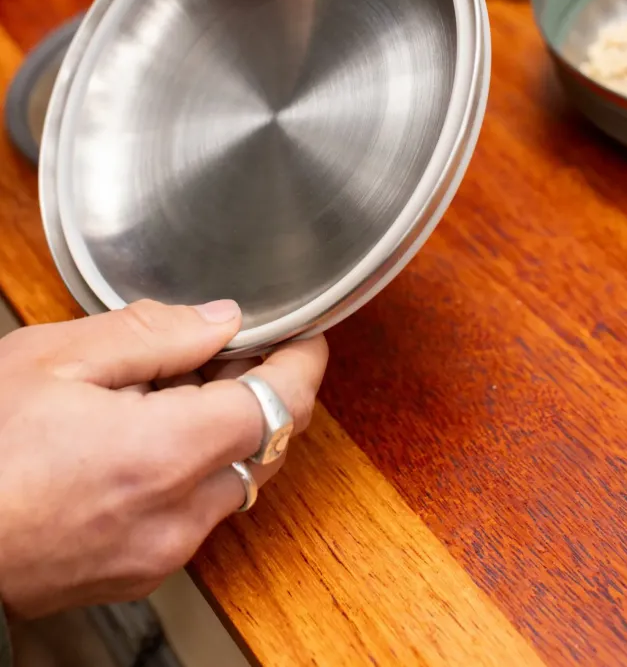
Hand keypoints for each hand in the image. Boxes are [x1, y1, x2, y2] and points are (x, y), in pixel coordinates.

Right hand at [0, 299, 326, 617]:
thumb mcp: (56, 360)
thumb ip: (151, 334)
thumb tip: (221, 321)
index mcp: (164, 455)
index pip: (280, 403)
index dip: (303, 362)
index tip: (305, 335)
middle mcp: (177, 515)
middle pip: (268, 443)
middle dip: (266, 390)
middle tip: (231, 349)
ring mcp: (161, 552)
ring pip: (237, 478)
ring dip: (230, 430)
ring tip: (178, 388)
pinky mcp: (141, 571)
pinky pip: (199, 510)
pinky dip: (198, 467)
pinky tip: (151, 437)